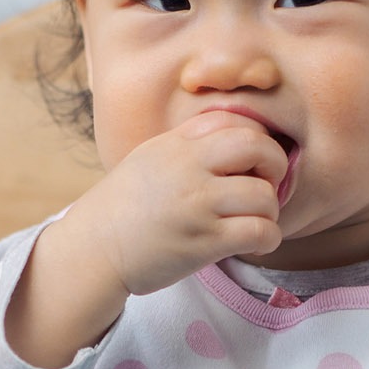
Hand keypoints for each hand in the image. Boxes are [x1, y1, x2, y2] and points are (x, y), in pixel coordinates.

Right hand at [68, 109, 288, 295]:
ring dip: (270, 210)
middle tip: (266, 184)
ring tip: (255, 219)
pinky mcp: (204, 242)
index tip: (253, 161)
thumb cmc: (123, 206)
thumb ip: (188, 143)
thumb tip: (234, 136)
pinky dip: (269, 237)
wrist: (93, 248)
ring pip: (264, 195)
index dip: (256, 139)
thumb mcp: (150, 157)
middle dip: (275, 165)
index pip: (235, 120)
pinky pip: (260, 231)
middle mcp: (188, 168)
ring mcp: (197, 205)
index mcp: (176, 143)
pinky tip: (257, 240)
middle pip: (257, 146)